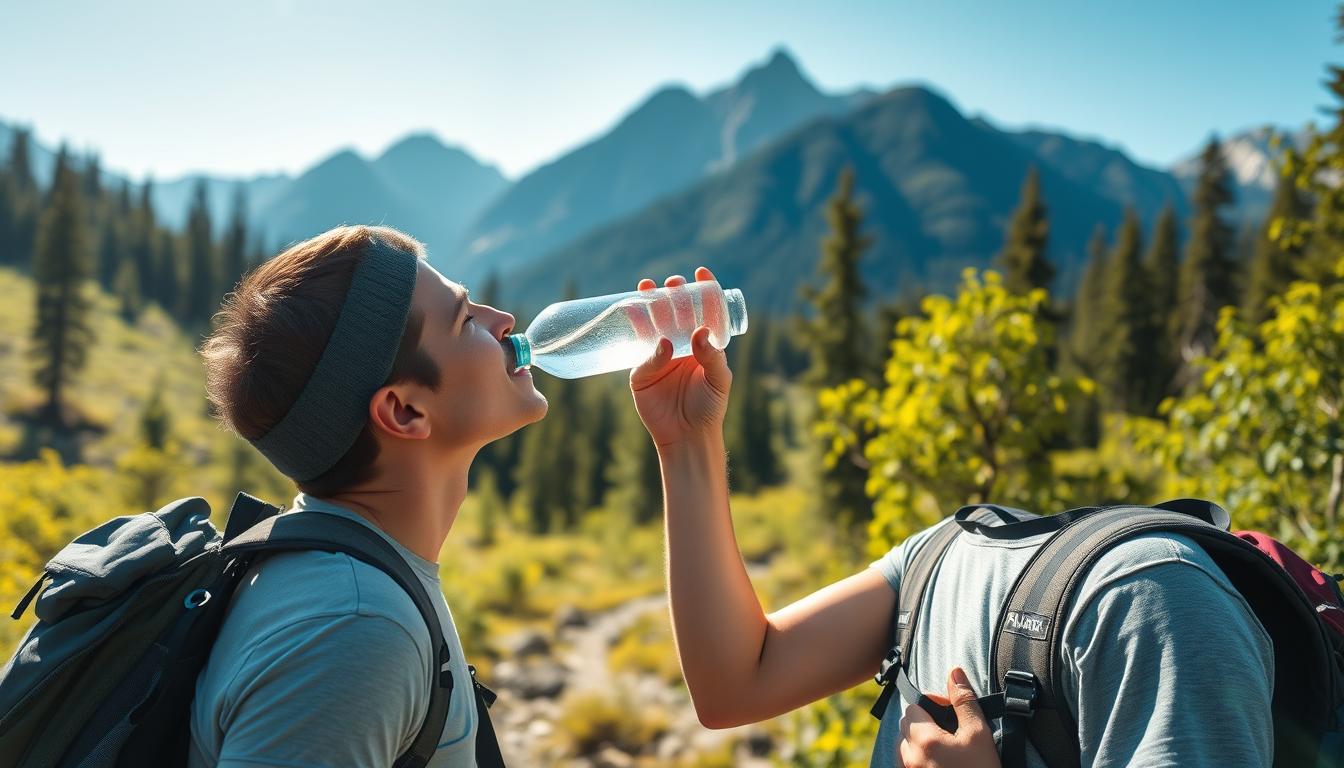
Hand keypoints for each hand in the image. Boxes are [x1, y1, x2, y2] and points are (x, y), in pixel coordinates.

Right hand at [629, 267, 731, 447]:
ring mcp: (657, 356)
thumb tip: (701, 331)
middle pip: (672, 312)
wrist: (688, 436)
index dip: (701, 290)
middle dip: (671, 294)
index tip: (701, 272)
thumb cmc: (709, 407)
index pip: (701, 310)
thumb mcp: (719, 380)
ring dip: (647, 306)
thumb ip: (713, 357)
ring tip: (645, 288)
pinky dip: (650, 346)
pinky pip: (643, 355)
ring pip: (651, 325)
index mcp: (700, 342)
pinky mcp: (641, 373)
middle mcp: (678, 344)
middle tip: (672, 283)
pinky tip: (659, 340)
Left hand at [898, 667, 998, 767]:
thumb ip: (964, 701)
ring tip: (945, 747)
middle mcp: (909, 756)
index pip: (913, 707)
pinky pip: (906, 762)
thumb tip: (954, 672)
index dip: (932, 703)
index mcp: (924, 740)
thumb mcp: (979, 734)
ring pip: (904, 745)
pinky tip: (939, 761)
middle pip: (906, 724)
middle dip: (924, 721)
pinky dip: (917, 757)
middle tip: (949, 729)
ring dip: (919, 740)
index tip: (950, 712)